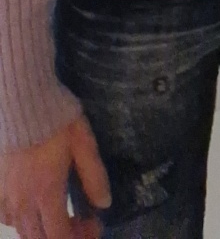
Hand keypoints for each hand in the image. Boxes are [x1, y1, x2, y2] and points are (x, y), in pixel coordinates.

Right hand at [0, 116, 109, 238]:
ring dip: (41, 230)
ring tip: (58, 213)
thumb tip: (104, 204)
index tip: (93, 223)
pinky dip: (19, 219)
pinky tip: (31, 207)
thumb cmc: (57, 117)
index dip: (79, 238)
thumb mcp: (83, 142)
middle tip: (80, 222)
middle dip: (62, 236)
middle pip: (38, 238)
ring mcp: (5, 195)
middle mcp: (22, 200)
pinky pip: (4, 216)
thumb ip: (94, 175)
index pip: (59, 236)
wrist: (22, 100)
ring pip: (21, 229)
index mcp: (46, 192)